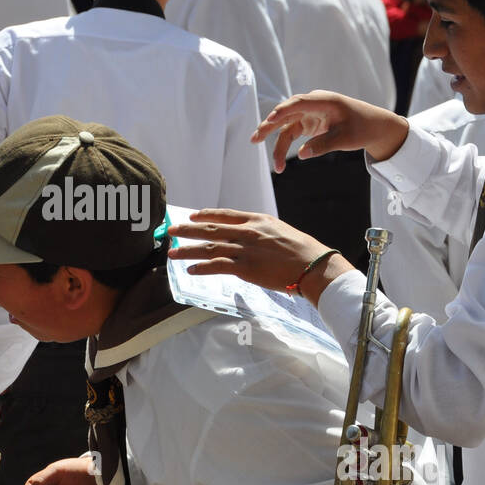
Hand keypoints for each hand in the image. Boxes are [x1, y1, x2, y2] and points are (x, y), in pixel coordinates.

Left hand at [167, 209, 354, 303]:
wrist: (313, 265)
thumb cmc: (303, 250)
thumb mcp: (280, 231)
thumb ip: (262, 231)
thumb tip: (251, 235)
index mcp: (257, 220)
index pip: (225, 215)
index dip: (206, 215)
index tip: (192, 216)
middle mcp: (248, 232)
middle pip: (211, 229)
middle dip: (188, 230)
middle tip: (171, 230)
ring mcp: (245, 249)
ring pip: (209, 247)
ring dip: (188, 249)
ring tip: (172, 252)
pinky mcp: (245, 268)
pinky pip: (217, 266)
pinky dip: (202, 268)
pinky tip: (190, 269)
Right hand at [253, 90, 408, 171]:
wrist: (374, 126)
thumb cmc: (362, 128)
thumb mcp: (346, 138)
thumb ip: (323, 145)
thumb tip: (301, 155)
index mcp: (323, 101)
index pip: (297, 103)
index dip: (282, 111)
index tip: (270, 120)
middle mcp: (312, 105)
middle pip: (285, 114)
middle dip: (269, 127)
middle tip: (254, 139)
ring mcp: (309, 114)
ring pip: (286, 127)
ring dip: (277, 143)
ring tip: (274, 165)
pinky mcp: (309, 123)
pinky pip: (292, 133)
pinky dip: (285, 146)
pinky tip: (281, 162)